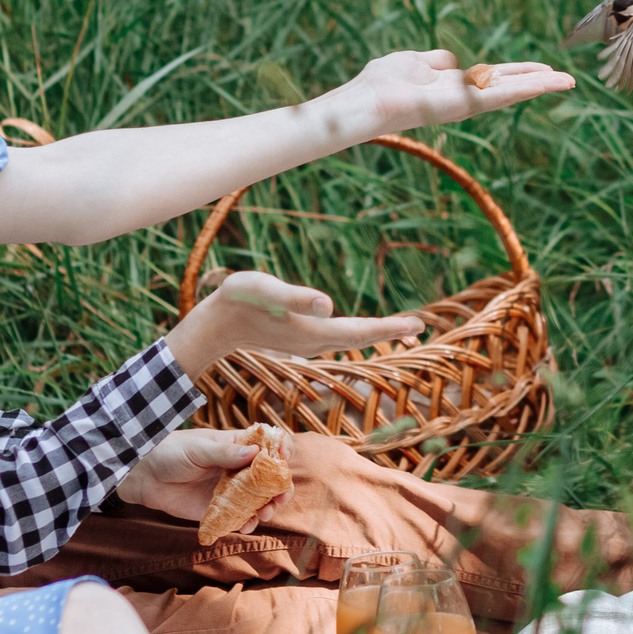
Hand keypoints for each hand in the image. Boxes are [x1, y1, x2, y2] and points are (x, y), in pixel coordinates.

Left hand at [119, 428, 298, 529]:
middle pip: (272, 476)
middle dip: (281, 486)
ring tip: (264, 514)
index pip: (269, 443)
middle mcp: (240, 467)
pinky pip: (241, 517)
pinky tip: (245, 525)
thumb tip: (255, 452)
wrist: (145, 477)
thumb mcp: (197, 450)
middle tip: (280, 498)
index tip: (283, 460)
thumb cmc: (171, 453)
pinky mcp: (221, 509)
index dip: (282, 449)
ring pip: (261, 499)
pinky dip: (248, 523)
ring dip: (268, 507)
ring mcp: (232, 489)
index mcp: (237, 445)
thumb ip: (224, 453)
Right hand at [164, 269, 422, 377]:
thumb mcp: (265, 292)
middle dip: (389, 332)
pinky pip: (336, 337)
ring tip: (401, 329)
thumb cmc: (237, 301)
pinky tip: (359, 331)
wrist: (213, 324)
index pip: (360, 331)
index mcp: (313, 331)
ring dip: (374, 334)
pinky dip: (356, 333)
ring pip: (349, 339)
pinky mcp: (299, 336)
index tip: (417, 325)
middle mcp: (315, 341)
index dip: (389, 328)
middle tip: (419, 327)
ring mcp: (307, 342)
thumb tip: (328, 305)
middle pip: (359, 337)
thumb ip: (296, 298)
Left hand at [343, 49, 573, 134]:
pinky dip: (524, 89)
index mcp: (454, 86)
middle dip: (538, 82)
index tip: (544, 69)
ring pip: (511, 92)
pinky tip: (546, 83)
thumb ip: (434, 61)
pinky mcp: (464, 105)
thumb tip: (450, 60)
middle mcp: (465, 97)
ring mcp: (466, 103)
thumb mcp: (413, 62)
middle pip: (509, 86)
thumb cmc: (381, 83)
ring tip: (568, 81)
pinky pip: (499, 96)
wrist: (367, 101)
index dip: (519, 73)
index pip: (494, 78)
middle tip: (568, 79)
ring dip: (540, 86)